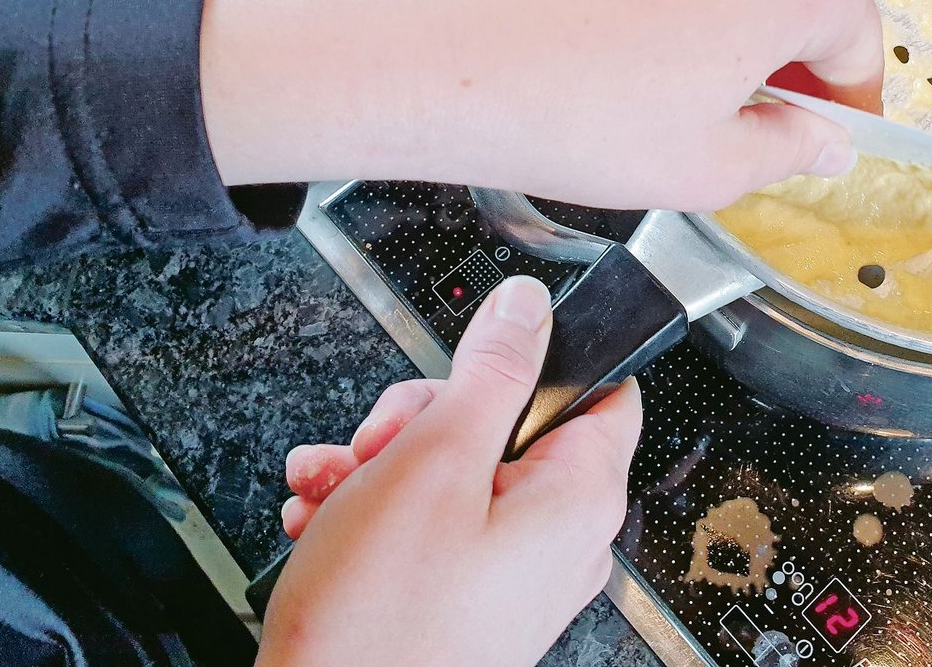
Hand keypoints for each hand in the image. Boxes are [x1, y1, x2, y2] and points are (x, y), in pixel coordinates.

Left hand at [200, 0, 882, 210]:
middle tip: (727, 103)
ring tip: (653, 57)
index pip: (858, 43)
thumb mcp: (704, 166)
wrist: (432, 34)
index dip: (839, 98)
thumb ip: (789, 150)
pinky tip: (607, 9)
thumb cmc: (569, 105)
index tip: (817, 125)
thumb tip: (823, 141)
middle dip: (779, 39)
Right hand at [257, 277, 642, 666]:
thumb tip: (527, 308)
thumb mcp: (434, 461)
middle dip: (426, 417)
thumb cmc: (382, 623)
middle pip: (509, 421)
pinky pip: (435, 521)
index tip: (480, 354)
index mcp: (579, 496)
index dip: (539, 356)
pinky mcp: (468, 594)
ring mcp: (513, 571)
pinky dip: (380, 508)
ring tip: (336, 485)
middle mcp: (560, 537)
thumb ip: (491, 371)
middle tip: (380, 442)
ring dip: (385, 462)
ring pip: (458, 468)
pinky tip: (329, 515)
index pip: (602, 384)